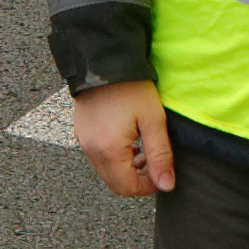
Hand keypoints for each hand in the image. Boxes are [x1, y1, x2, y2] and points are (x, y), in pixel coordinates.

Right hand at [71, 79, 173, 196]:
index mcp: (109, 149)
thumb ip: (160, 155)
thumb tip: (167, 185)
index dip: (148, 187)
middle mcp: (91, 150)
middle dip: (137, 181)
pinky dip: (114, 159)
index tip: (163, 175)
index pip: (128, 187)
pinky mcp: (81, 133)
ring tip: (143, 151)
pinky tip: (128, 142)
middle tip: (154, 164)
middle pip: (115, 184)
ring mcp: (84, 142)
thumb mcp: (153, 120)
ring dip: (126, 170)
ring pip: (106, 173)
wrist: (105, 61)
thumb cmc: (130, 87)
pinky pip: (98, 158)